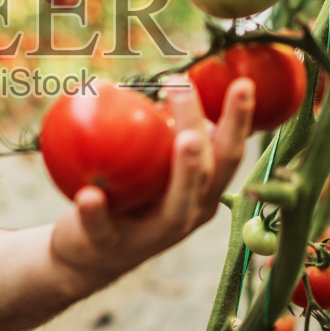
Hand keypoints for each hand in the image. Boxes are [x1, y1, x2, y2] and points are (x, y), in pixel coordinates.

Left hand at [48, 77, 255, 284]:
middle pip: (209, 174)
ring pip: (177, 208)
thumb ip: (158, 131)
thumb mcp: (146, 164)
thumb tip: (164, 76)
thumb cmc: (125, 195)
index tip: (242, 83)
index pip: (227, 153)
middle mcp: (189, 215)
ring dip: (185, 173)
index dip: (239, 121)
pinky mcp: (113, 248)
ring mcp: (155, 236)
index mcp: (201, 192)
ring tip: (186, 139)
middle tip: (190, 89)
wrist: (87, 254)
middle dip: (212, 134)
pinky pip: (104, 228)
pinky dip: (96, 212)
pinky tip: (88, 193)